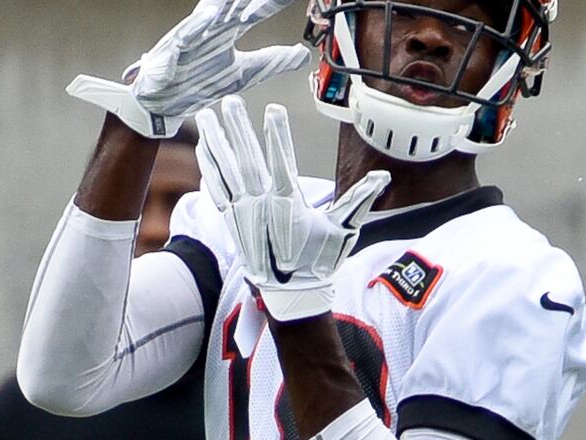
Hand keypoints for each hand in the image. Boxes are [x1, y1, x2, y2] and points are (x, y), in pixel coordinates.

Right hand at [66, 0, 309, 138]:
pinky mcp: (173, 50)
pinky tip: (209, 16)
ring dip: (225, 3)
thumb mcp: (246, 74)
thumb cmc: (200, 82)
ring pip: (210, 13)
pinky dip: (196, 26)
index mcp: (228, 31)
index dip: (274, 2)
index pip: (256, 11)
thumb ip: (273, 62)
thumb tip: (303, 54)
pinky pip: (184, 35)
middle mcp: (211, 28)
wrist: (163, 103)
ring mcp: (192, 37)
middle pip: (235, 4)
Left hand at [196, 96, 390, 320]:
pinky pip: (216, 190)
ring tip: (206, 118)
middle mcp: (261, 205)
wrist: (290, 294)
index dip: (277, 134)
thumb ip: (360, 200)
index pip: (281, 160)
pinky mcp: (231, 222)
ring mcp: (242, 213)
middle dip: (237, 129)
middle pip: (246, 159)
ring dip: (215, 143)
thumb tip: (382, 176)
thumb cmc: (319, 260)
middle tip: (227, 102)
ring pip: (226, 171)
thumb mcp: (344, 231)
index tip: (273, 109)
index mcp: (288, 203)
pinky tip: (202, 151)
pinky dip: (209, 169)